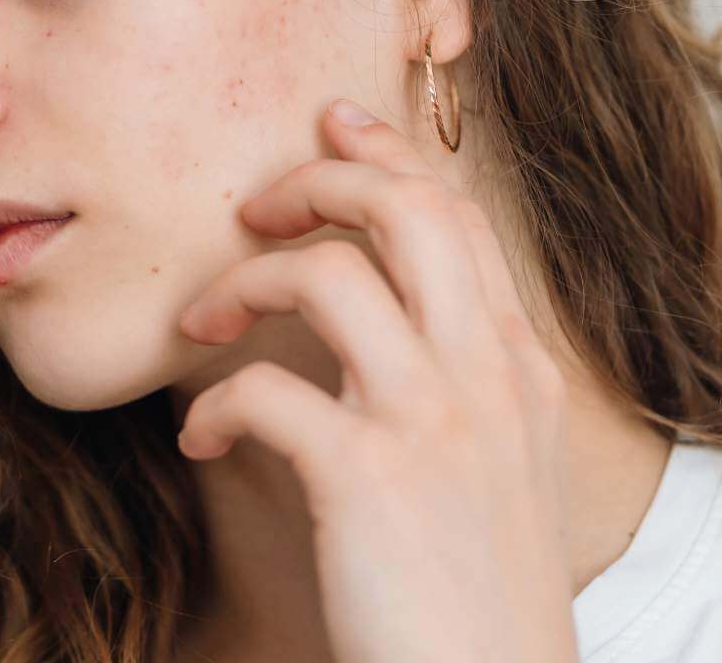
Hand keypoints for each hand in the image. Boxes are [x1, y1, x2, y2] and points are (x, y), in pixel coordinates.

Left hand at [174, 98, 577, 662]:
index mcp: (519, 369)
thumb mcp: (504, 474)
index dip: (388, 156)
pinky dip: (214, 405)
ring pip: (328, 271)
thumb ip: (464, 391)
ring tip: (201, 325)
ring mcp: (432, 421)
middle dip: (318, 179)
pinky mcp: (368, 476)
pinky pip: (263, 388)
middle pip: (406, 208)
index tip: (331, 123)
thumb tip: (381, 335)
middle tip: (252, 209)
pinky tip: (201, 438)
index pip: (458, 218)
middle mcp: (487, 376)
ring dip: (243, 282)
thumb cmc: (479, 598)